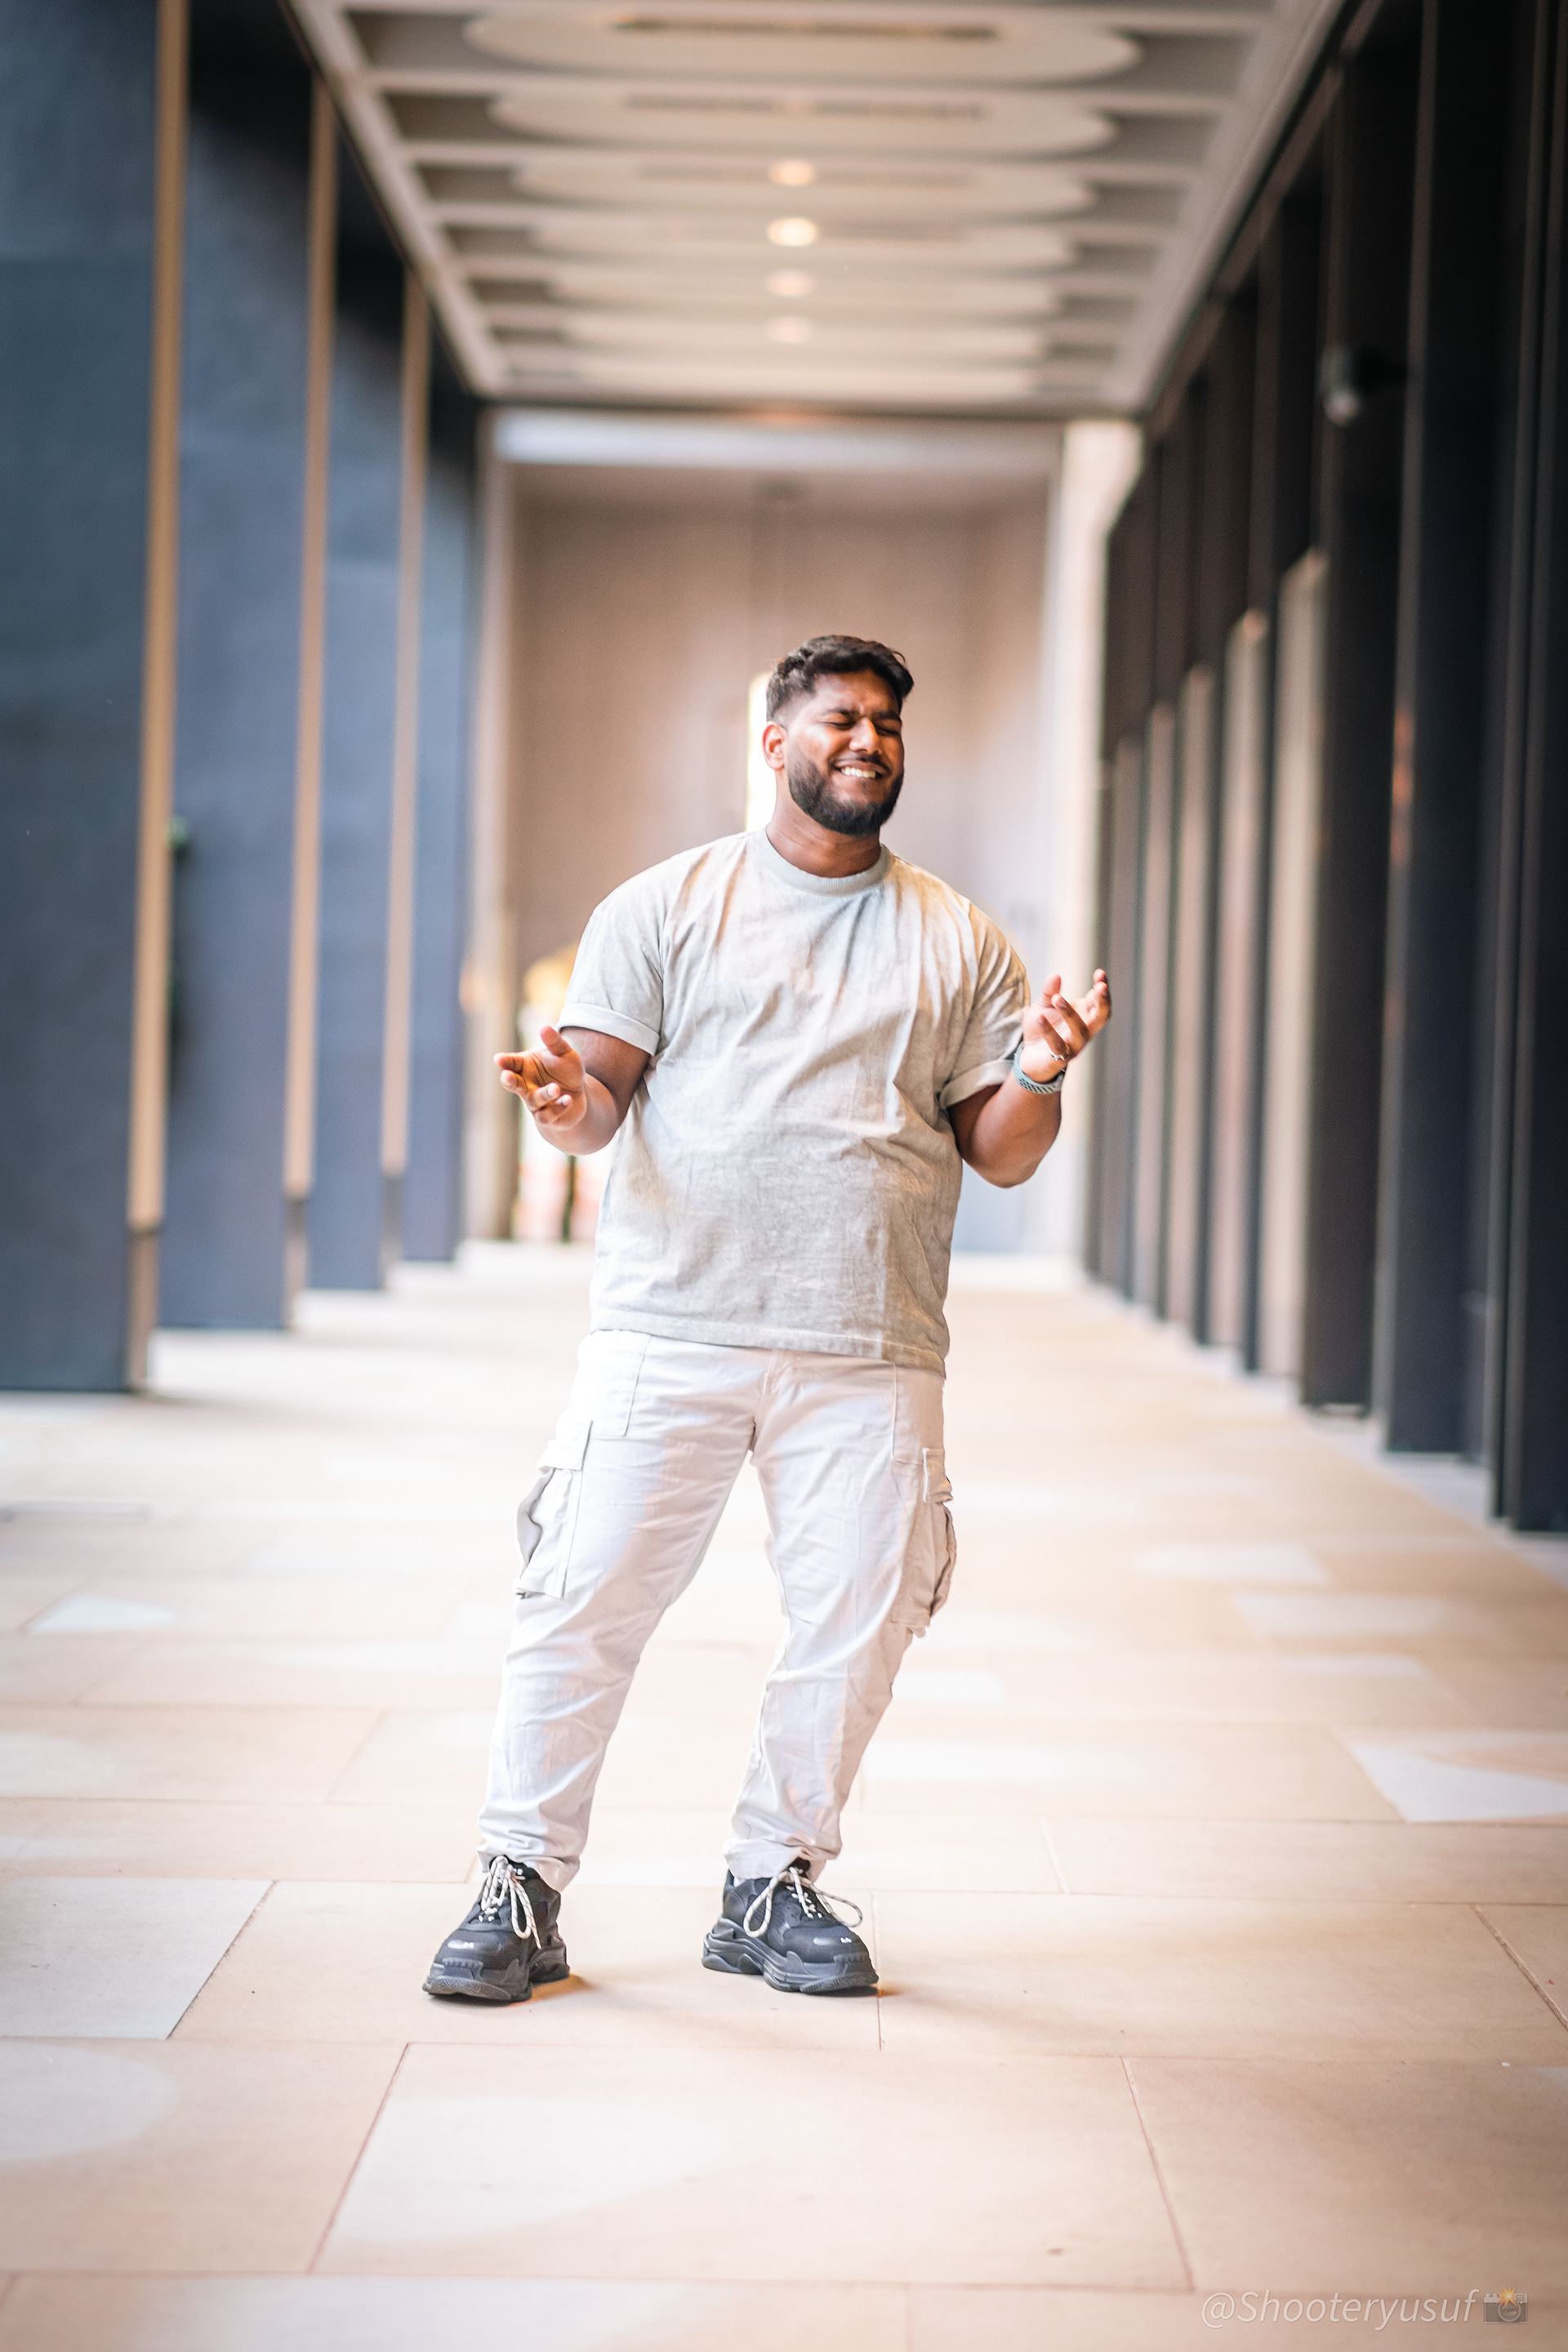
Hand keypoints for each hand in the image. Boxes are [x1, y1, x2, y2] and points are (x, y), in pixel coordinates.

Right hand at [495, 1025, 588, 1140]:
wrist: (578, 1095)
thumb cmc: (566, 1071)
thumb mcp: (564, 1053)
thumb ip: (555, 1042)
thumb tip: (544, 1027)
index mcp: (524, 1066)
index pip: (511, 1063)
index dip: (504, 1061)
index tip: (498, 1059)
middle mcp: (525, 1085)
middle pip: (511, 1084)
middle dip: (509, 1081)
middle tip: (507, 1077)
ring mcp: (534, 1102)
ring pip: (533, 1100)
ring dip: (544, 1094)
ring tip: (556, 1088)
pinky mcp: (546, 1117)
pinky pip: (547, 1115)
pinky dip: (558, 1107)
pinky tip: (567, 1099)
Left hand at [1016, 969, 1111, 1085]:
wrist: (1029, 1057)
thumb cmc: (1041, 1029)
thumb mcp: (1043, 1006)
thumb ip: (1050, 993)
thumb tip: (1055, 975)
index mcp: (1084, 1016)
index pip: (1100, 1001)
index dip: (1102, 988)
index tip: (1100, 973)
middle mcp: (1084, 1030)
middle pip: (1102, 1017)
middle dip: (1103, 1001)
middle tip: (1100, 986)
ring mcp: (1074, 1045)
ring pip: (1080, 1030)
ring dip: (1070, 1013)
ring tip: (1057, 998)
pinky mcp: (1060, 1057)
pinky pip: (1057, 1044)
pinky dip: (1049, 1031)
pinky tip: (1040, 1017)